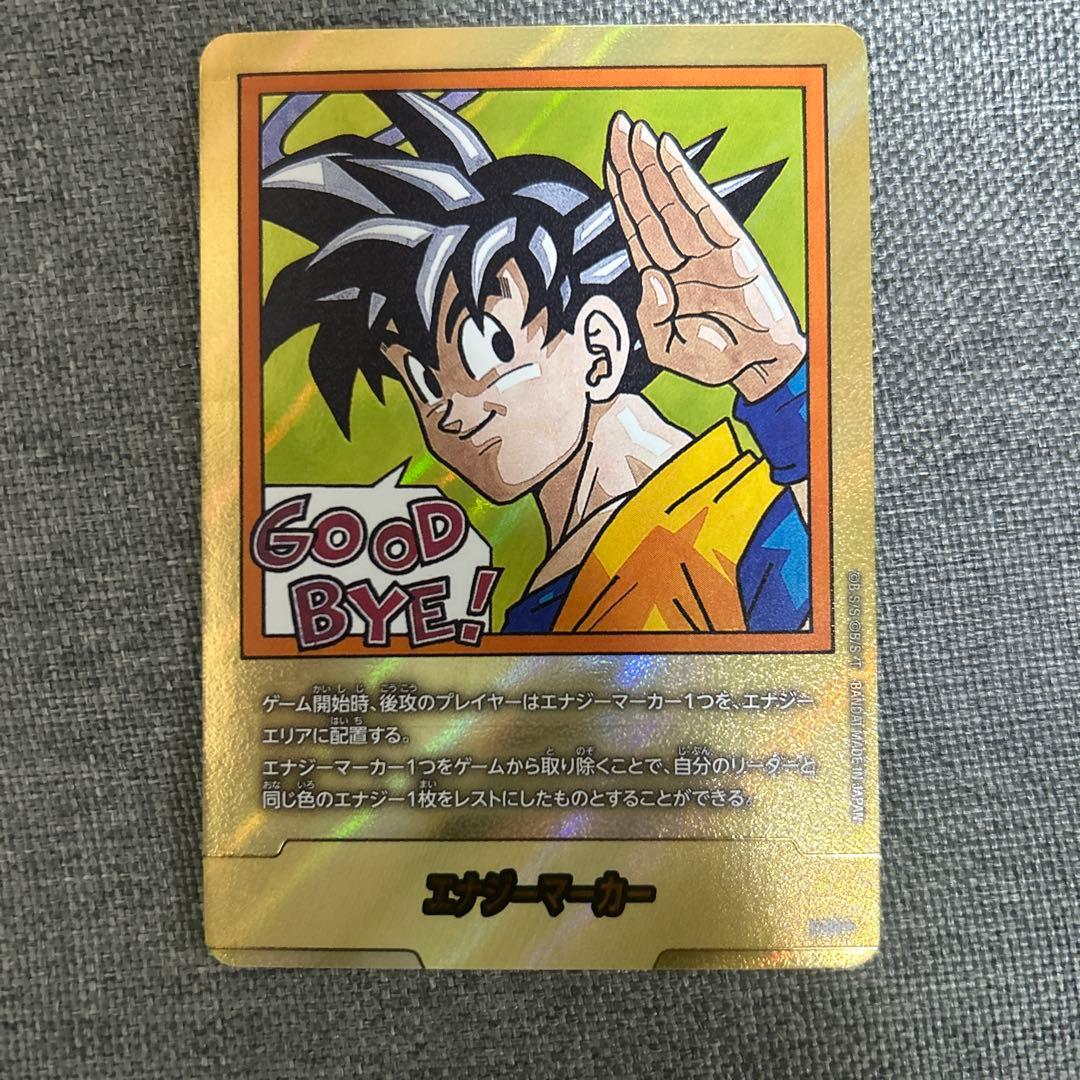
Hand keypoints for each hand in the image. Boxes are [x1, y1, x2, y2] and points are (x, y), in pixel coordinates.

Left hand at [605, 112, 805, 400]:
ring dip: (653, 164)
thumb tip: (652, 276)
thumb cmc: (713, 358)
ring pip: (671, 199)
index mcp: (662, 277)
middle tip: (617, 126)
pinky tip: (669, 153)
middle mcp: (682, 256)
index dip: (622, 192)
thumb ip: (651, 317)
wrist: (758, 368)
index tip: (609, 159)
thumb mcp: (665, 348)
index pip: (636, 226)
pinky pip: (703, 208)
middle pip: (650, 204)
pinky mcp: (733, 248)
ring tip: (636, 132)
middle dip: (633, 166)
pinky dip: (685, 180)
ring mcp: (707, 249)